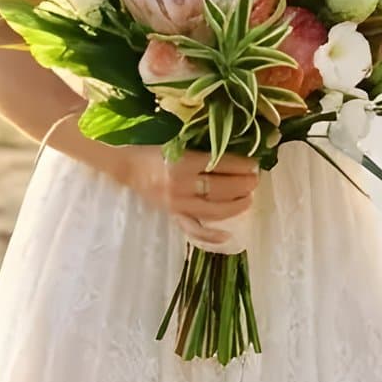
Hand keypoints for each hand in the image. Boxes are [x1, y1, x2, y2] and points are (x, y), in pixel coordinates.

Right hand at [127, 147, 260, 248]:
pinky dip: (210, 235)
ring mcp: (177, 203)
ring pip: (212, 210)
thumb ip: (201, 150)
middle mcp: (181, 184)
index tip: (254, 164)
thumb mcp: (176, 144)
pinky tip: (227, 236)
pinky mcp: (172, 215)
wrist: (126, 167)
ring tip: (248, 199)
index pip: (220, 164)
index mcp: (183, 161)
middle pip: (220, 188)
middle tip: (255, 180)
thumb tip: (234, 152)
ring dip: (234, 206)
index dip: (241, 165)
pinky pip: (192, 229)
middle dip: (243, 184)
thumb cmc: (153, 151)